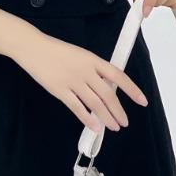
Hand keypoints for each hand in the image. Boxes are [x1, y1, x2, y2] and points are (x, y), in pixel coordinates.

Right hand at [13, 33, 148, 133]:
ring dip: (107, 117)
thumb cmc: (56, 50)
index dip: (131, 89)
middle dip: (118, 111)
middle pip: (107, 94)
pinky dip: (88, 119)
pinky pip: (77, 108)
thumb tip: (107, 86)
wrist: (33, 47)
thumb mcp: (80, 54)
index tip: (142, 100)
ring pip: (95, 104)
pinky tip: (95, 127)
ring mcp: (72, 81)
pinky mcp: (60, 90)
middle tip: (124, 122)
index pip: (117, 75)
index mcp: (92, 59)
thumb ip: (93, 69)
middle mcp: (85, 71)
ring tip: (114, 127)